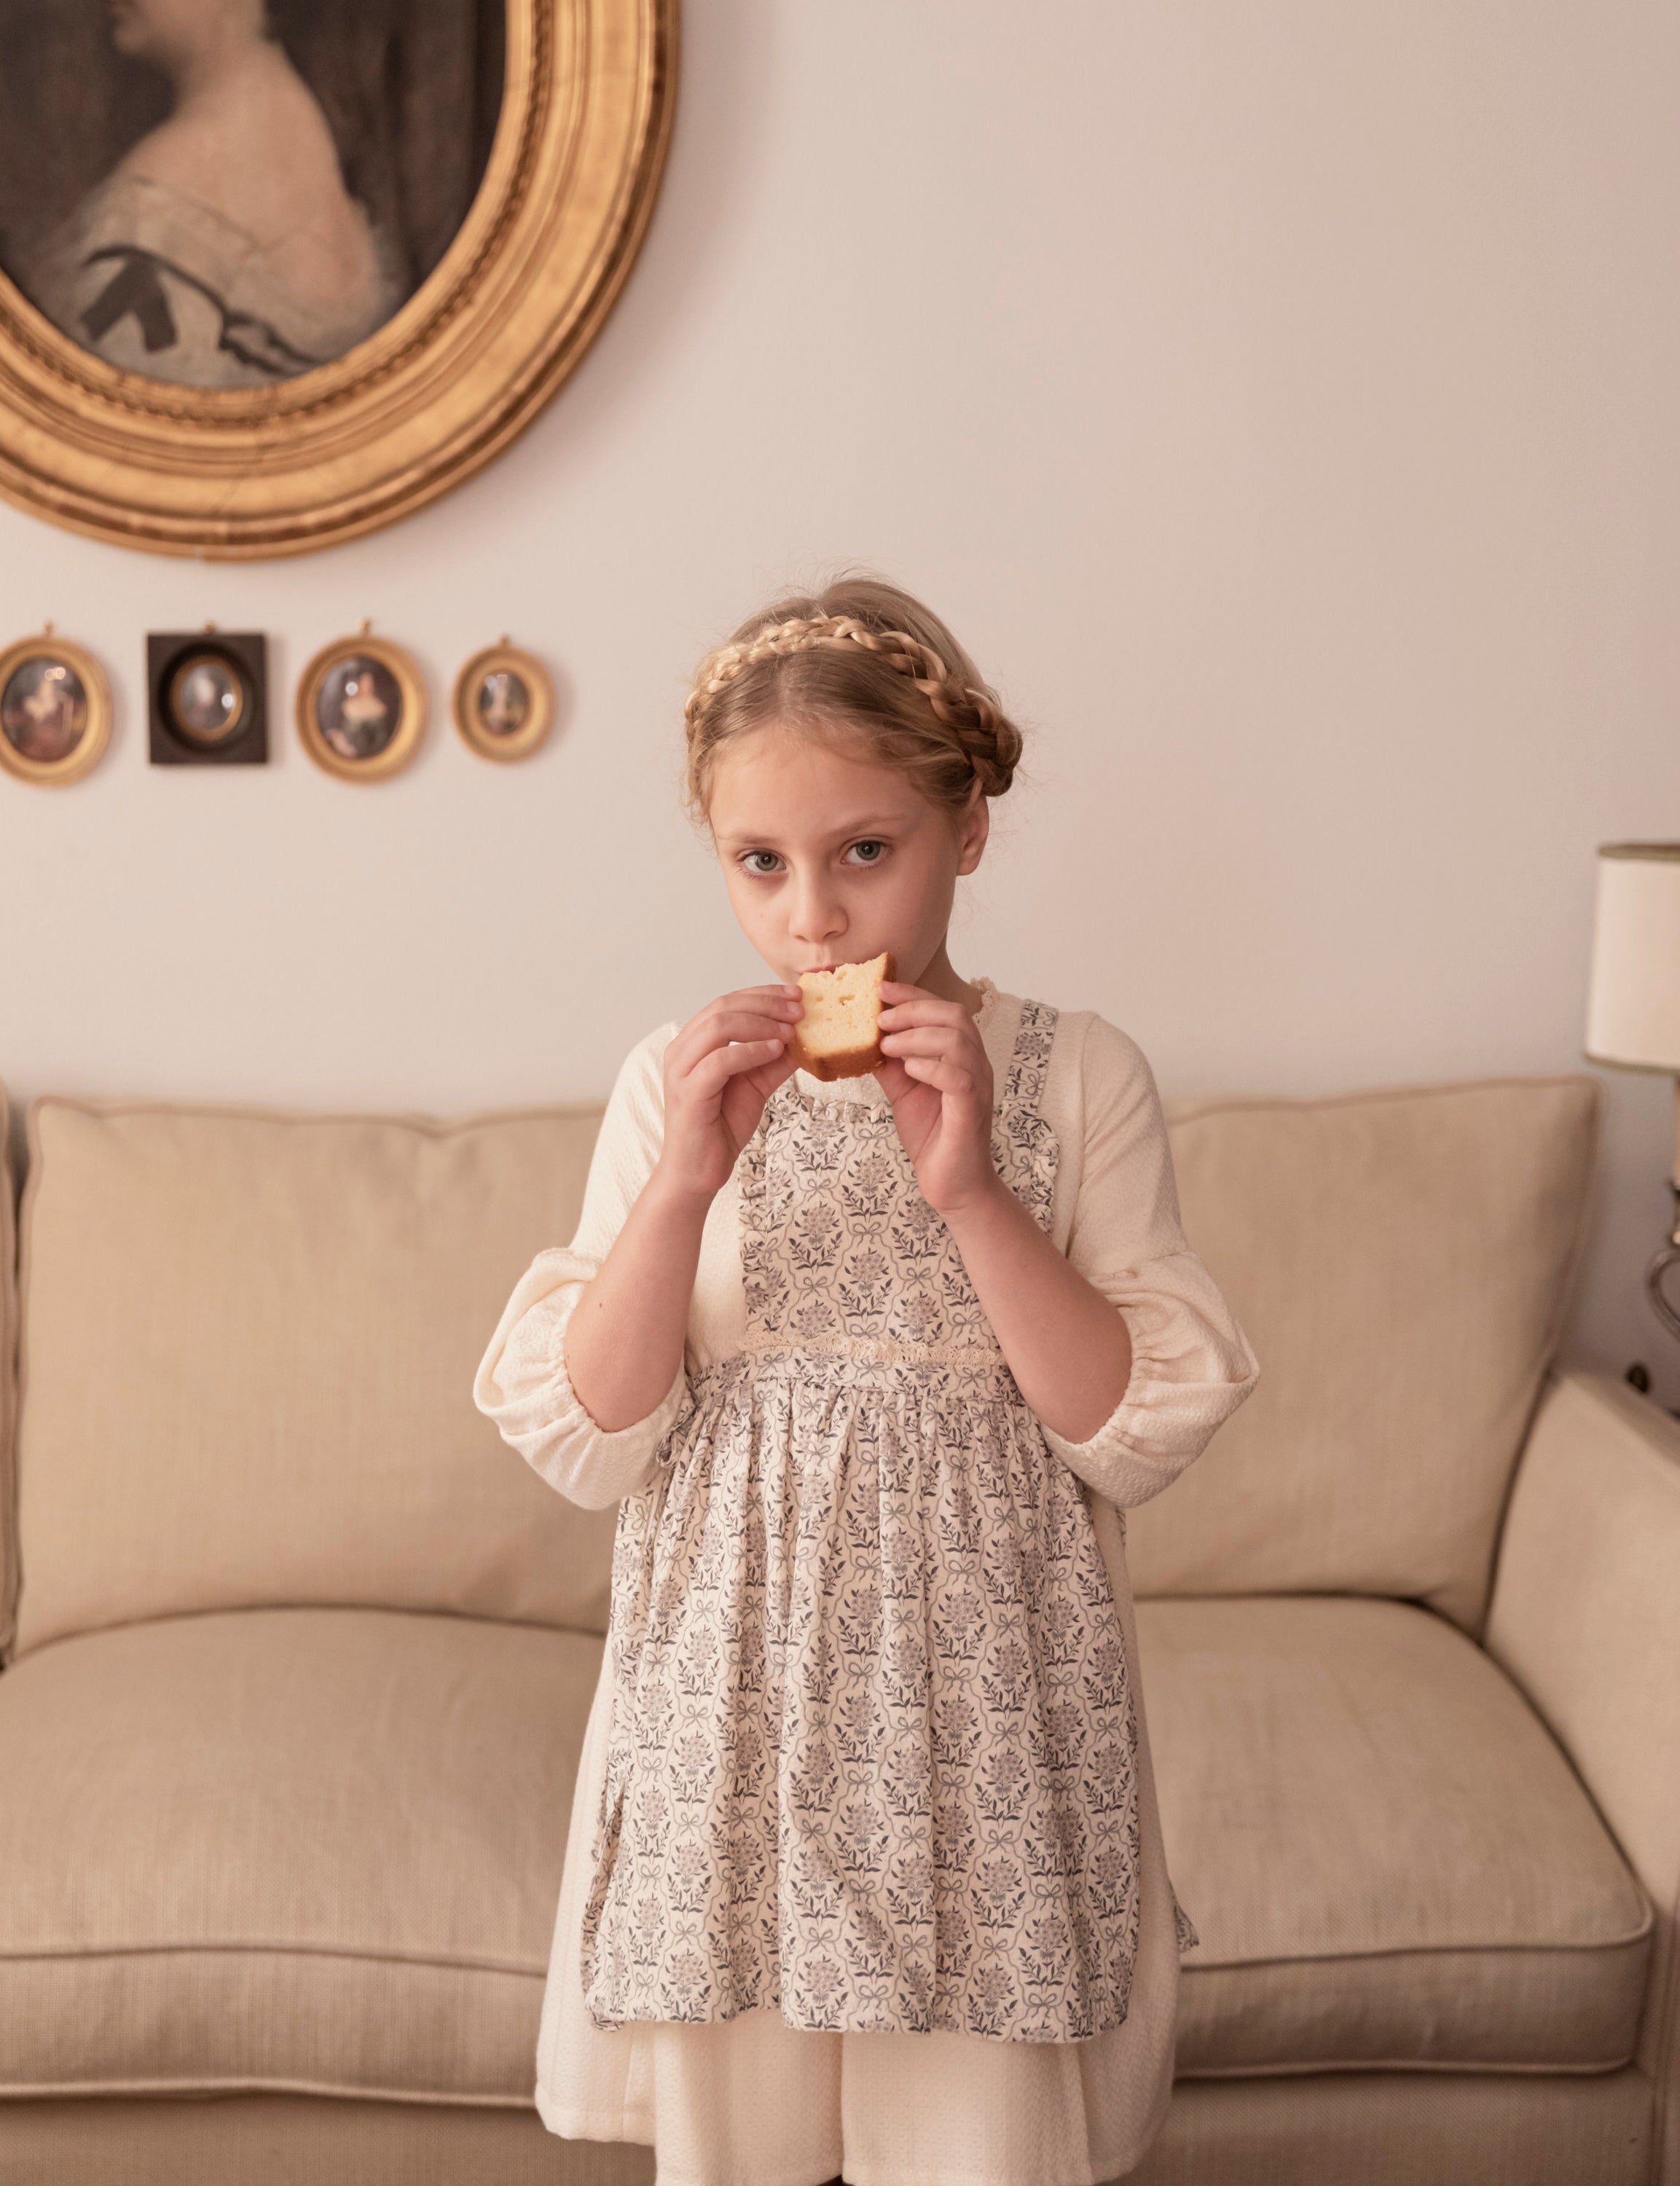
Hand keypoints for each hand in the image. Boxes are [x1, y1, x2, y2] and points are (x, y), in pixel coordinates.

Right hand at [654, 984, 802, 1202]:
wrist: (698, 1171)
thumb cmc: (721, 1127)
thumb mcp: (756, 1085)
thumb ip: (774, 1060)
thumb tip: (805, 1036)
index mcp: (693, 1042)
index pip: (727, 1002)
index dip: (763, 995)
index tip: (796, 996)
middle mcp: (682, 1049)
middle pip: (723, 1006)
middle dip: (766, 1004)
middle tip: (799, 1010)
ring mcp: (681, 1069)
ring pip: (719, 1027)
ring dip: (761, 1024)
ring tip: (791, 1031)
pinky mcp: (688, 1091)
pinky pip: (720, 1060)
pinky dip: (751, 1050)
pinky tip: (775, 1051)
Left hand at [873, 981, 1003, 1216]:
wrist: (952, 1185)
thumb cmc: (933, 1137)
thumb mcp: (903, 1091)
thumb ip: (891, 1064)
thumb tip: (863, 1037)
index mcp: (961, 1056)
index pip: (943, 1010)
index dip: (912, 995)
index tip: (880, 989)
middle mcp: (975, 1065)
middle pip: (955, 1016)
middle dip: (914, 1009)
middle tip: (881, 1019)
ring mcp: (977, 1087)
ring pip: (957, 1041)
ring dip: (917, 1036)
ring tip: (887, 1045)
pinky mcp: (970, 1111)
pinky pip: (958, 1078)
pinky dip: (931, 1067)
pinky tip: (909, 1069)